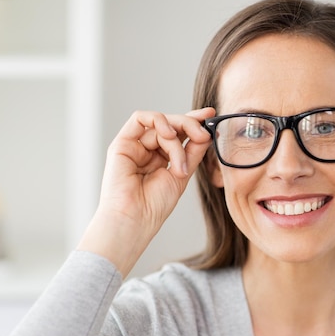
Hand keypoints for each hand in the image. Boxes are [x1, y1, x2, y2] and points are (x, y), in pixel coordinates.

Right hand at [78, 108, 214, 275]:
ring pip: (161, 123)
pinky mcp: (122, 143)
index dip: (195, 121)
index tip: (212, 115)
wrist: (135, 220)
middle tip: (204, 135)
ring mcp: (135, 146)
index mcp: (162, 158)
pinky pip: (140, 118)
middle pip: (172, 124)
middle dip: (190, 125)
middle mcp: (148, 149)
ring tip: (180, 163)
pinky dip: (159, 121)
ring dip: (176, 139)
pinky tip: (169, 135)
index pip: (180, 132)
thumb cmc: (155, 205)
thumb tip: (207, 132)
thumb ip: (193, 152)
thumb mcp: (182, 174)